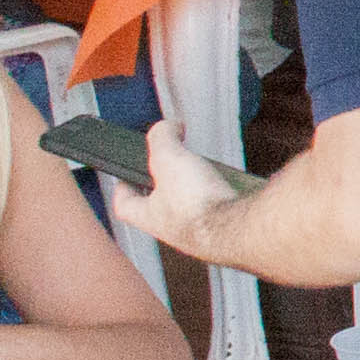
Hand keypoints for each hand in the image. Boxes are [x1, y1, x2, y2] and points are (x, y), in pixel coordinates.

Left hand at [109, 121, 236, 258]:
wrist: (236, 230)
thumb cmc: (197, 206)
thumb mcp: (168, 158)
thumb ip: (162, 137)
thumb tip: (168, 126)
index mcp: (150, 216)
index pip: (124, 205)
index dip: (123, 189)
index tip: (125, 178)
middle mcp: (174, 230)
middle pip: (161, 207)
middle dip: (167, 187)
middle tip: (172, 168)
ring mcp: (202, 234)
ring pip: (192, 210)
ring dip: (197, 192)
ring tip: (206, 172)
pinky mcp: (227, 231)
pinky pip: (221, 211)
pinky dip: (224, 196)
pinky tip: (232, 184)